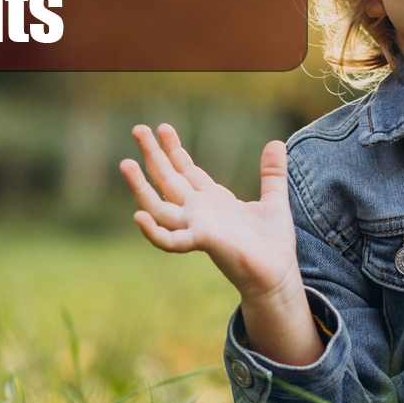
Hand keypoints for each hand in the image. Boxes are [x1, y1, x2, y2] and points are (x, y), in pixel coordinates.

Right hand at [119, 123, 298, 299]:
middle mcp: (199, 211)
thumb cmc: (273, 243)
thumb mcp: (274, 200)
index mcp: (213, 200)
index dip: (173, 149)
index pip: (186, 170)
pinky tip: (138, 216)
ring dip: (140, 186)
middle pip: (168, 179)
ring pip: (159, 206)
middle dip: (153, 155)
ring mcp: (197, 227)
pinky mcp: (203, 242)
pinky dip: (154, 231)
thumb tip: (276, 142)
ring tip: (126, 163)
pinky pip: (171, 240)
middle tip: (137, 128)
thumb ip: (272, 173)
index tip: (162, 127)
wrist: (278, 275)